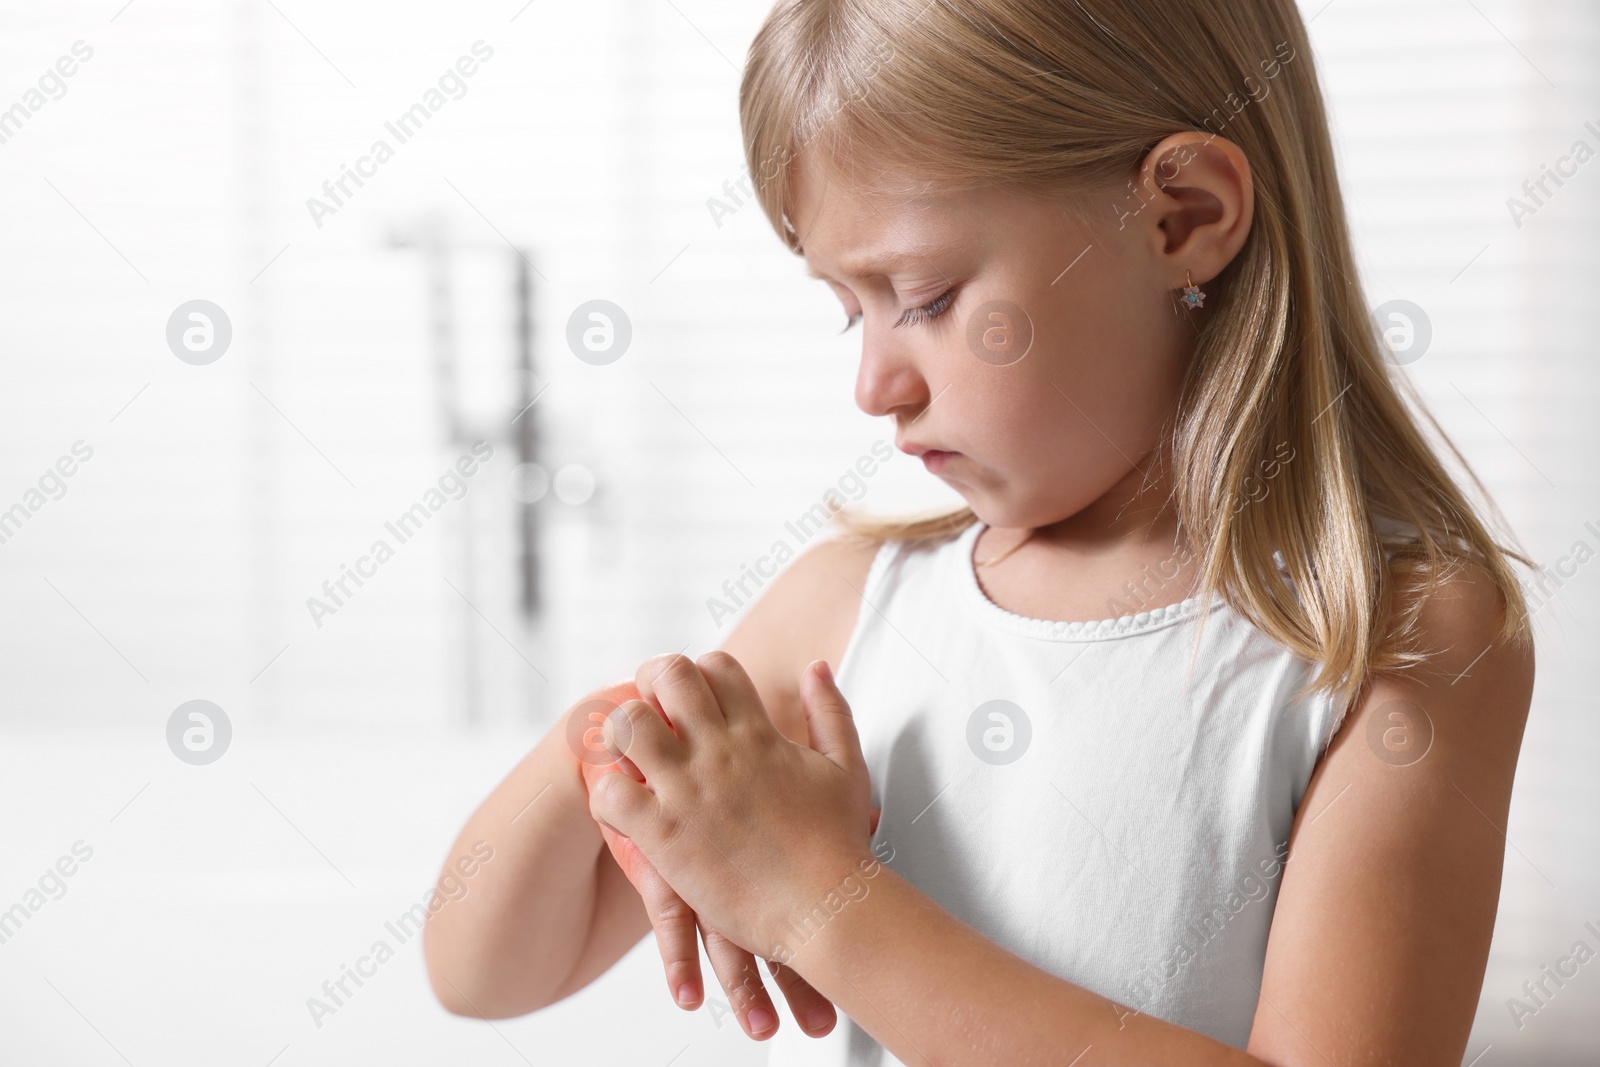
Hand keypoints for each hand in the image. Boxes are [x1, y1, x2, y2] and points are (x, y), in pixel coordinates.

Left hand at [589, 652, 874, 964]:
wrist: (826, 908)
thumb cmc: (840, 845)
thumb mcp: (846, 766)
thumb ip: (830, 711)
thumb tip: (816, 667)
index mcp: (757, 732)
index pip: (714, 664)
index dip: (699, 675)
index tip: (693, 702)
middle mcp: (718, 750)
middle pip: (667, 675)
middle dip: (651, 684)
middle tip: (651, 715)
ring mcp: (688, 789)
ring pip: (627, 725)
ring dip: (621, 736)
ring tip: (628, 761)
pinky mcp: (664, 834)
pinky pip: (611, 793)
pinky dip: (607, 797)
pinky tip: (624, 814)